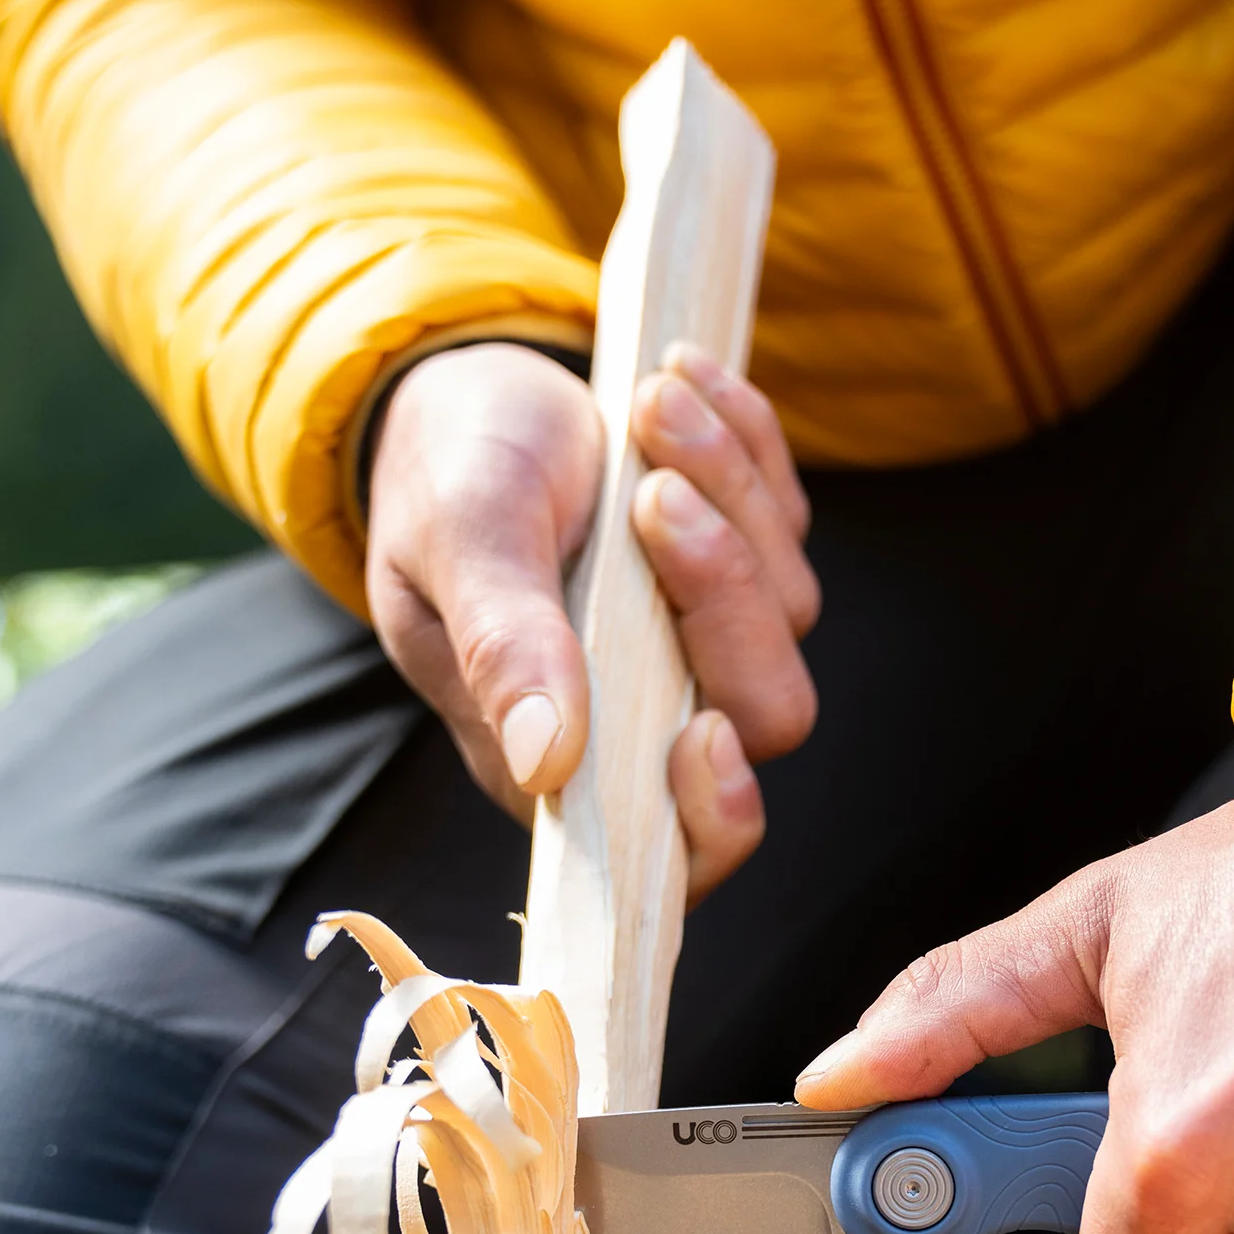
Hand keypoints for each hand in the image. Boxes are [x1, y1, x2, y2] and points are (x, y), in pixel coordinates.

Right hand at [365, 339, 819, 901]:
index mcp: (568, 760)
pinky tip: (685, 384)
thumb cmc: (443, 479)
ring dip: (731, 492)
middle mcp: (654, 718)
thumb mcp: (457, 544)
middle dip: (724, 593)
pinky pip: (790, 523)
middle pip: (765, 713)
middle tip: (652, 491)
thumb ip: (501, 647)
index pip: (678, 849)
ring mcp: (710, 644)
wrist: (465, 398)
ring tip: (651, 404)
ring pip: (790, 607)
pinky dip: (749, 447)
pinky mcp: (746, 570)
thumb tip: (546, 760)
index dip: (712, 816)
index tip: (702, 732)